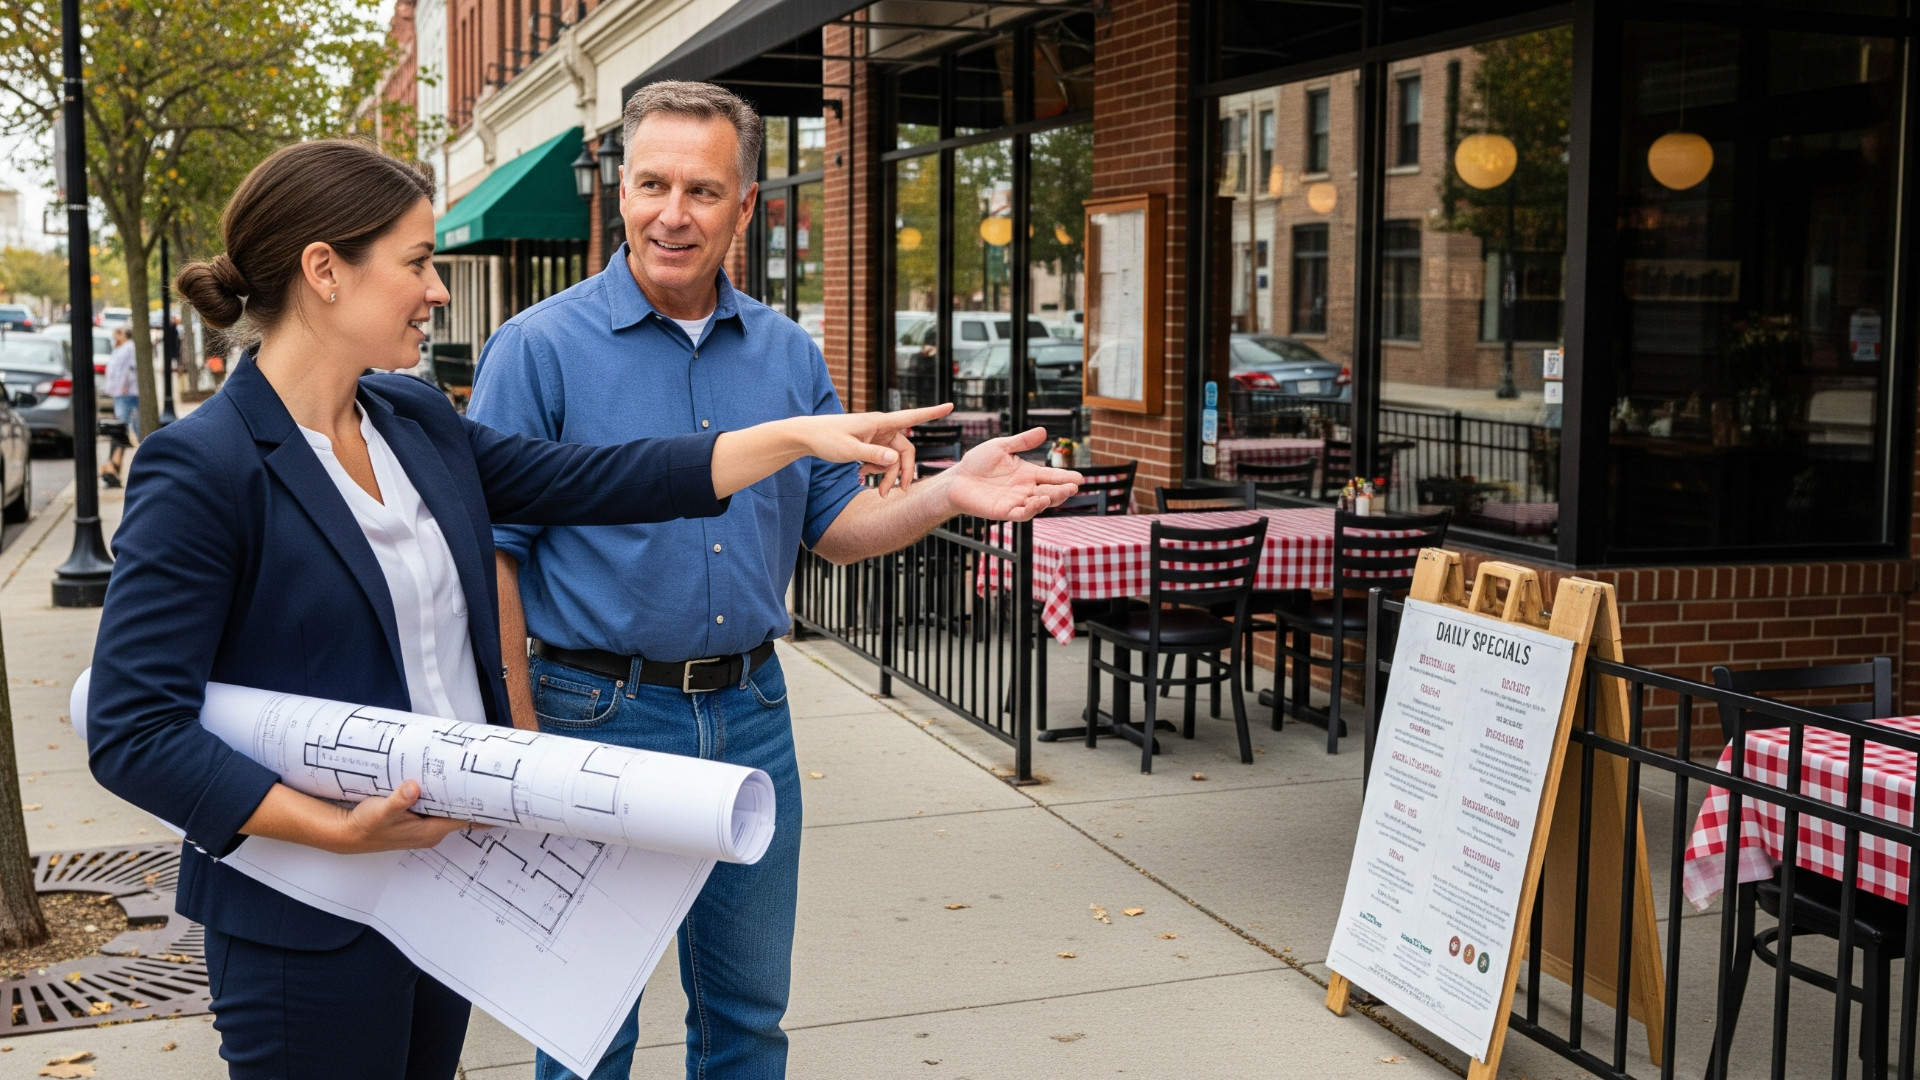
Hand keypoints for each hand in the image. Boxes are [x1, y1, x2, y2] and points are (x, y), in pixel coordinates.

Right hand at [331, 780, 475, 853]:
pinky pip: (437, 810)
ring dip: (457, 799)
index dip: (481, 808)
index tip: (497, 798)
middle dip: (473, 800)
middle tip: (487, 780)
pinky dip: (443, 799)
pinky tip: (444, 786)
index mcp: (429, 831)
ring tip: (470, 779)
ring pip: (448, 812)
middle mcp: (430, 832)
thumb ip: (398, 800)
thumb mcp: (381, 810)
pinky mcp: (416, 823)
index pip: (464, 819)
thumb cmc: (365, 826)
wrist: (348, 833)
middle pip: (460, 815)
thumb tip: (413, 788)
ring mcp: (423, 828)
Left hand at [793, 403, 954, 494]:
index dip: (932, 412)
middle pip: (905, 450)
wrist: (806, 437)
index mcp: (879, 422)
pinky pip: (882, 459)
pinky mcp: (869, 443)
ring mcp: (875, 436)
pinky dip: (876, 469)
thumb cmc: (826, 439)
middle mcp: (881, 427)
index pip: (911, 416)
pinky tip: (862, 474)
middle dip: (902, 471)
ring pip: (893, 458)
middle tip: (897, 492)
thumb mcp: (849, 450)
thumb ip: (873, 454)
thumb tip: (895, 458)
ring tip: (874, 487)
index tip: (951, 405)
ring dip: (888, 474)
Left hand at [941, 427, 1081, 520]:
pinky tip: (1040, 501)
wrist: (956, 478)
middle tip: (1074, 486)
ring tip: (1062, 492)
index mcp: (1027, 473)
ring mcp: (1016, 501)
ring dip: (1051, 499)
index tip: (1080, 477)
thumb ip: (1022, 442)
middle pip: (1049, 491)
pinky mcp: (1004, 511)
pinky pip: (1021, 513)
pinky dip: (1032, 509)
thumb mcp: (1001, 447)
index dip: (1065, 477)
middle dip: (1063, 490)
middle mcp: (1025, 489)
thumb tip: (1044, 431)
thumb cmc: (977, 463)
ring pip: (1039, 503)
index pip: (1051, 476)